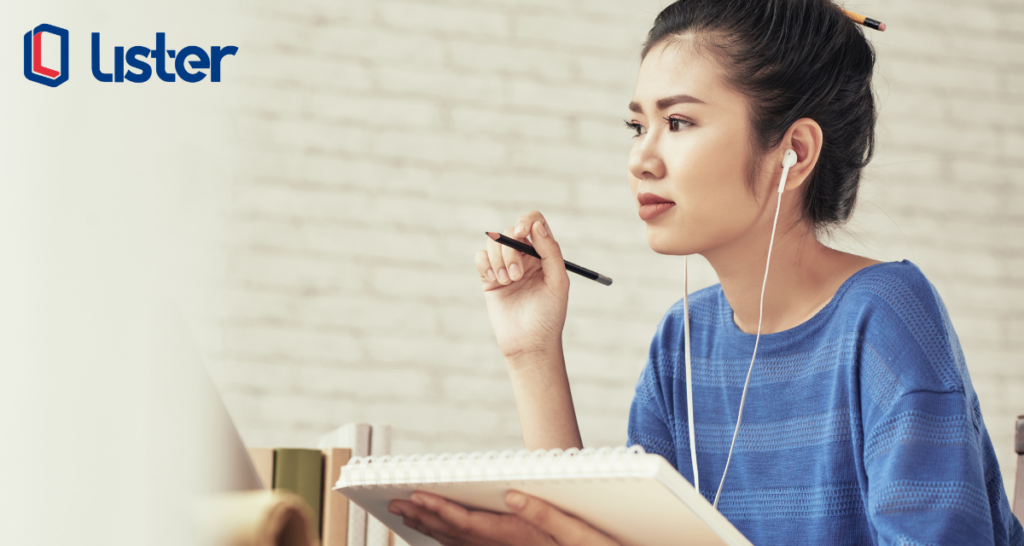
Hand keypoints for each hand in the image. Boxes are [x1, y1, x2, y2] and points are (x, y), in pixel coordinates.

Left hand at [388, 490, 620, 545]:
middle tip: (393, 503)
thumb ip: (543, 513)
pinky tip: (433, 532)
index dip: (439, 509)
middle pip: (452, 534)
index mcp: (512, 538)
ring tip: (404, 513)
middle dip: (422, 517)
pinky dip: (444, 537)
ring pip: (453, 542)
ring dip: (427, 527)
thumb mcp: (572, 532)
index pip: (466, 523)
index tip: (416, 495)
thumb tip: (512, 496)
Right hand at [473, 211, 569, 360]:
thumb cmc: (549, 315)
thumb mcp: (558, 282)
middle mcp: (525, 257)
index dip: (526, 222)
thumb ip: (551, 252)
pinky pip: (480, 258)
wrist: (529, 344)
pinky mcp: (488, 278)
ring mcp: (505, 266)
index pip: (534, 223)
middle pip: (510, 232)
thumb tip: (536, 226)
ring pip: (493, 244)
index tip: (522, 234)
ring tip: (508, 283)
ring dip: (498, 261)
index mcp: (544, 254)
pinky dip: (485, 265)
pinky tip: (495, 282)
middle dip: (510, 251)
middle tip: (516, 276)